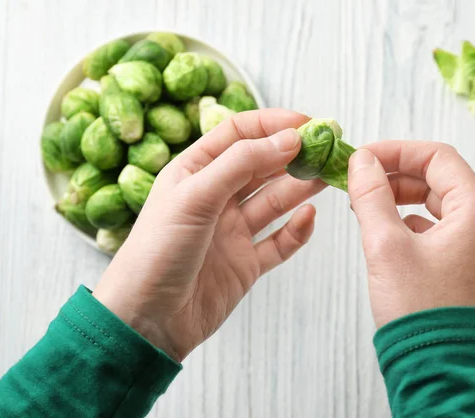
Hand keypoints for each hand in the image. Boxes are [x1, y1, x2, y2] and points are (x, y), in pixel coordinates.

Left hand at [93, 109, 325, 360]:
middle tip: (327, 148)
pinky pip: (279, 243)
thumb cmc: (156, 252)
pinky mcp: (245, 263)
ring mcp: (232, 231)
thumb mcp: (195, 196)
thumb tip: (288, 138)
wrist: (146, 322)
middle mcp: (216, 198)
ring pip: (275, 202)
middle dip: (294, 156)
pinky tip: (309, 218)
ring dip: (301, 188)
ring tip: (329, 176)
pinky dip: (296, 231)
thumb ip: (242, 163)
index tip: (308, 123)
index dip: (273, 124)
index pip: (239, 134)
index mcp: (195, 172)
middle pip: (263, 166)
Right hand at [347, 142, 474, 327]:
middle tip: (359, 180)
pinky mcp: (469, 265)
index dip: (396, 151)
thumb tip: (361, 162)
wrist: (440, 367)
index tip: (363, 156)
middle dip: (396, 175)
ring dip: (402, 199)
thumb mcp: (386, 246)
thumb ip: (372, 196)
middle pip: (439, 180)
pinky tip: (387, 232)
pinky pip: (440, 229)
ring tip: (367, 205)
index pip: (437, 158)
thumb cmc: (419, 309)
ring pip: (438, 205)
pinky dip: (412, 223)